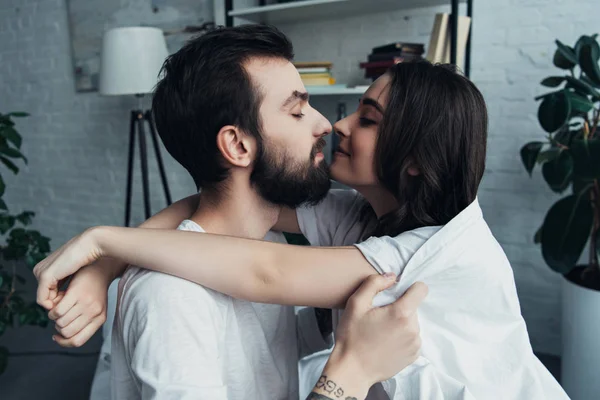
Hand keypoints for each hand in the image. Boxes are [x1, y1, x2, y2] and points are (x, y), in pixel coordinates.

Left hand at [34, 227, 104, 309]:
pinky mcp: (45, 276)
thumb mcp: (70, 271)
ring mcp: (40, 273)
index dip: (58, 297)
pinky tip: (63, 302)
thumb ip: (62, 279)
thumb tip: (61, 294)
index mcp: (44, 267)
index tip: (70, 296)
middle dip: (57, 300)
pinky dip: (51, 305)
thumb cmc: (85, 257)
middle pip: (44, 295)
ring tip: (69, 297)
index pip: (46, 290)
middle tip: (70, 297)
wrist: (90, 245)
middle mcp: (39, 269)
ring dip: (56, 302)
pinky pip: (42, 299)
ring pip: (43, 299)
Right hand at [48, 264, 110, 346]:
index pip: (78, 341)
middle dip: (58, 326)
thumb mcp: (95, 309)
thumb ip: (84, 322)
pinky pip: (58, 311)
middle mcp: (94, 314)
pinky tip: (57, 301)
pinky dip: (53, 309)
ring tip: (59, 307)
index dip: (63, 342)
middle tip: (59, 316)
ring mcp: (86, 304)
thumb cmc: (93, 291)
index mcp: (99, 320)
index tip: (57, 336)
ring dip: (54, 317)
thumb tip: (63, 334)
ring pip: (60, 323)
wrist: (99, 270)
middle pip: (67, 333)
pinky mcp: (76, 294)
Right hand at [323, 274, 427, 393]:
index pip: (421, 289)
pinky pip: (412, 338)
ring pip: (412, 323)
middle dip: (400, 307)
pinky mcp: (413, 356)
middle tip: (380, 317)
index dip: (410, 287)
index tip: (397, 293)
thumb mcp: (356, 303)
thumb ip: (374, 284)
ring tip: (382, 331)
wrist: (352, 370)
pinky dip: (402, 337)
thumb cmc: (352, 336)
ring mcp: (415, 344)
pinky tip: (386, 342)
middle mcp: (413, 328)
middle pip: (413, 307)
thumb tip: (392, 277)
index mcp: (401, 313)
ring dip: (401, 323)